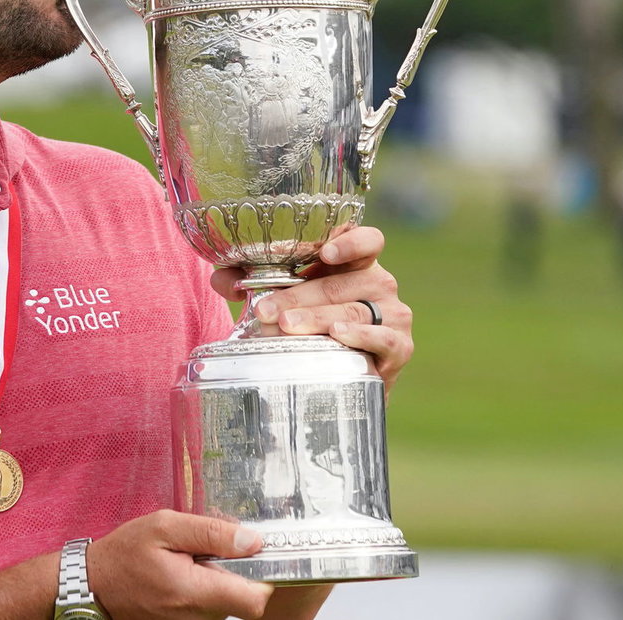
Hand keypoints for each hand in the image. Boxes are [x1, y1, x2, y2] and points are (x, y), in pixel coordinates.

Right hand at [88, 510, 272, 619]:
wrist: (94, 586)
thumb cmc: (125, 555)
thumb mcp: (165, 527)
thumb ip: (212, 533)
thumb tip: (253, 541)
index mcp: (194, 591)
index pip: (255, 601)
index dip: (265, 577)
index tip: (256, 554)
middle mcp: (197, 617)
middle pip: (244, 598)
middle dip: (237, 570)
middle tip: (210, 548)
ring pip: (228, 601)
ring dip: (219, 577)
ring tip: (191, 559)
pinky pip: (211, 605)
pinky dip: (206, 587)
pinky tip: (185, 572)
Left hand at [211, 227, 414, 393]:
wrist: (341, 381)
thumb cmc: (313, 329)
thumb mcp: (286, 300)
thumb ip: (252, 283)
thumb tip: (222, 279)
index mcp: (357, 264)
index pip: (368, 240)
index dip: (350, 242)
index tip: (324, 253)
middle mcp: (380, 283)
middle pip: (343, 282)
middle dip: (299, 295)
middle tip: (268, 310)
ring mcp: (394, 315)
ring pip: (354, 310)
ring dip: (318, 318)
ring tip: (287, 326)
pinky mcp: (400, 347)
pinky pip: (382, 338)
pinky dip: (360, 337)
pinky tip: (337, 336)